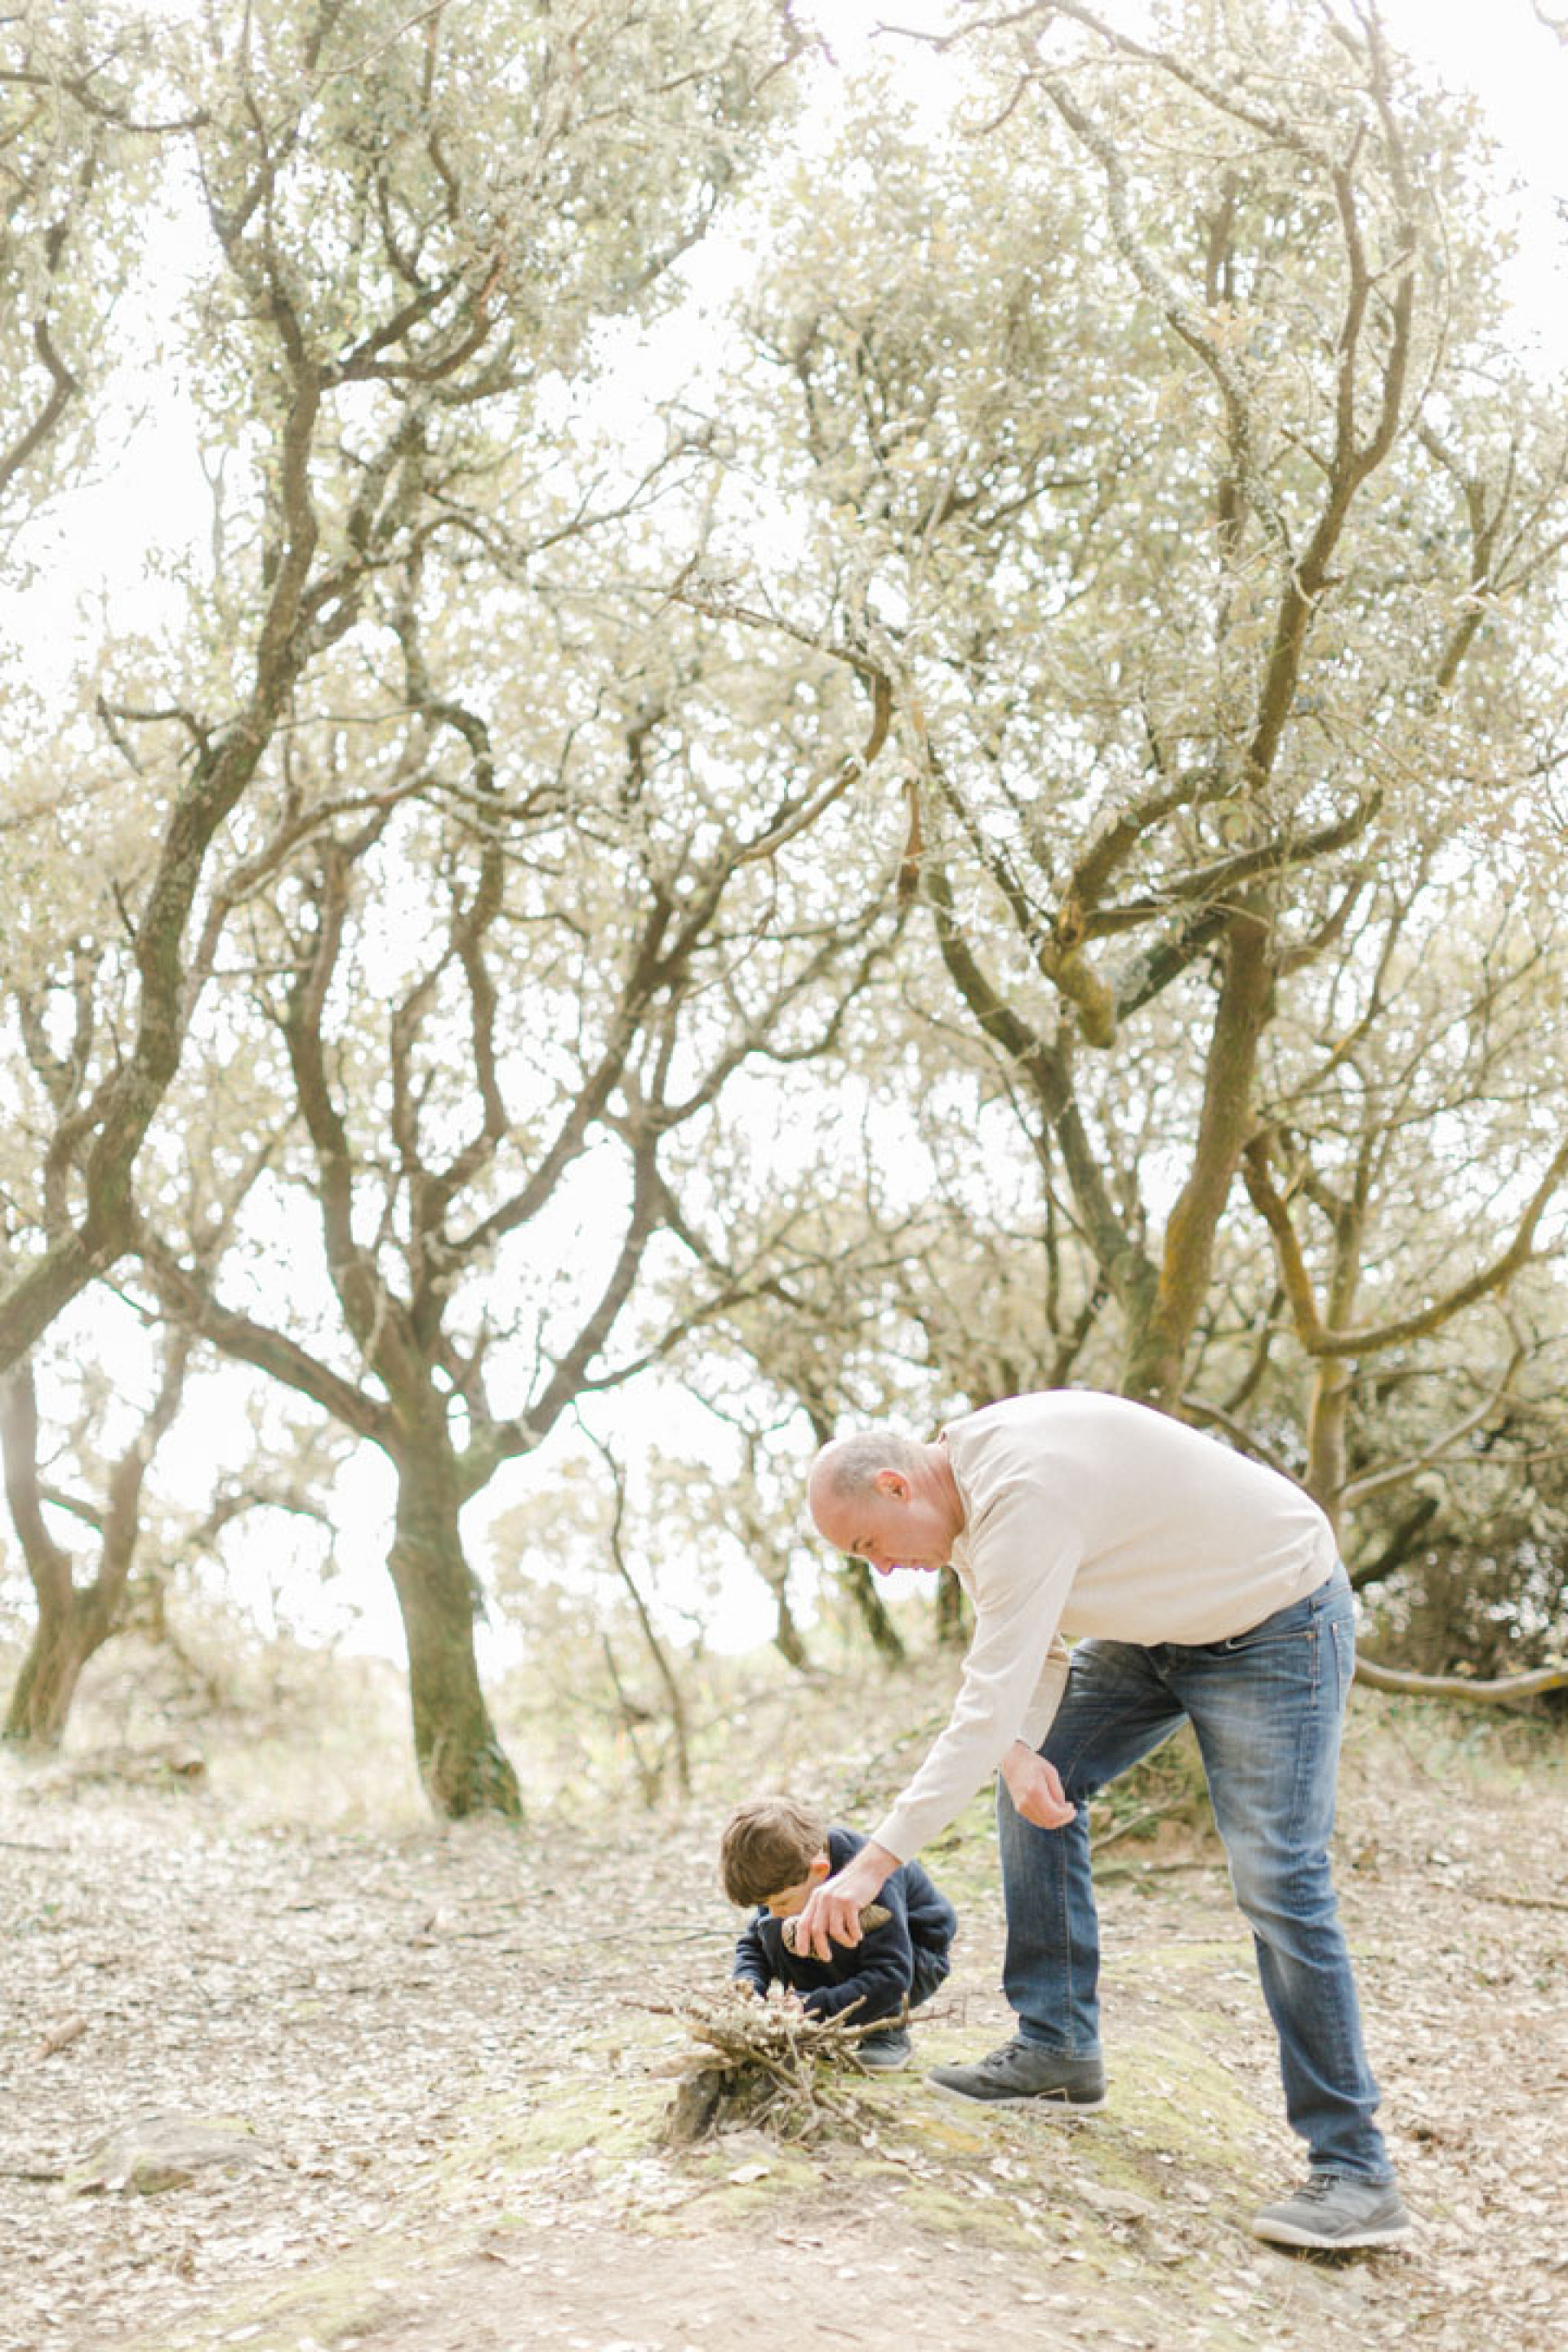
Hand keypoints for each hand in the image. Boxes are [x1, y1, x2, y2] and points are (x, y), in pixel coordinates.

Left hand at [788, 1843, 895, 1963]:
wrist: (866, 1868)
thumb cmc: (849, 1885)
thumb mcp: (830, 1893)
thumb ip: (823, 1909)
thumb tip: (817, 1933)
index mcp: (816, 1897)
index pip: (803, 1922)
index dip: (801, 1939)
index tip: (803, 1953)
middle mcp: (823, 1898)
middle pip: (817, 1930)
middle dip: (821, 1948)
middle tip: (827, 1958)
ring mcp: (836, 1900)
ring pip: (835, 1931)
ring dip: (844, 1942)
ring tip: (851, 1943)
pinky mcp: (850, 1902)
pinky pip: (851, 1927)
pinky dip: (855, 1935)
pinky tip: (859, 1935)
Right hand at [1000, 1742, 1075, 1828]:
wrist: (1012, 1761)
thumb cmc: (1034, 1764)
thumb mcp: (1051, 1772)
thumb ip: (1058, 1792)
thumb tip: (1064, 1808)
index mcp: (1035, 1791)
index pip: (1054, 1813)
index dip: (1066, 1814)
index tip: (1072, 1807)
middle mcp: (1026, 1802)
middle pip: (1049, 1821)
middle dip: (1063, 1819)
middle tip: (1071, 1811)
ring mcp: (1021, 1806)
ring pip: (1043, 1823)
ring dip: (1056, 1821)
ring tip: (1063, 1811)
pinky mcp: (1019, 1808)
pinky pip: (1036, 1820)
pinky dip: (1047, 1819)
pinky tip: (1053, 1810)